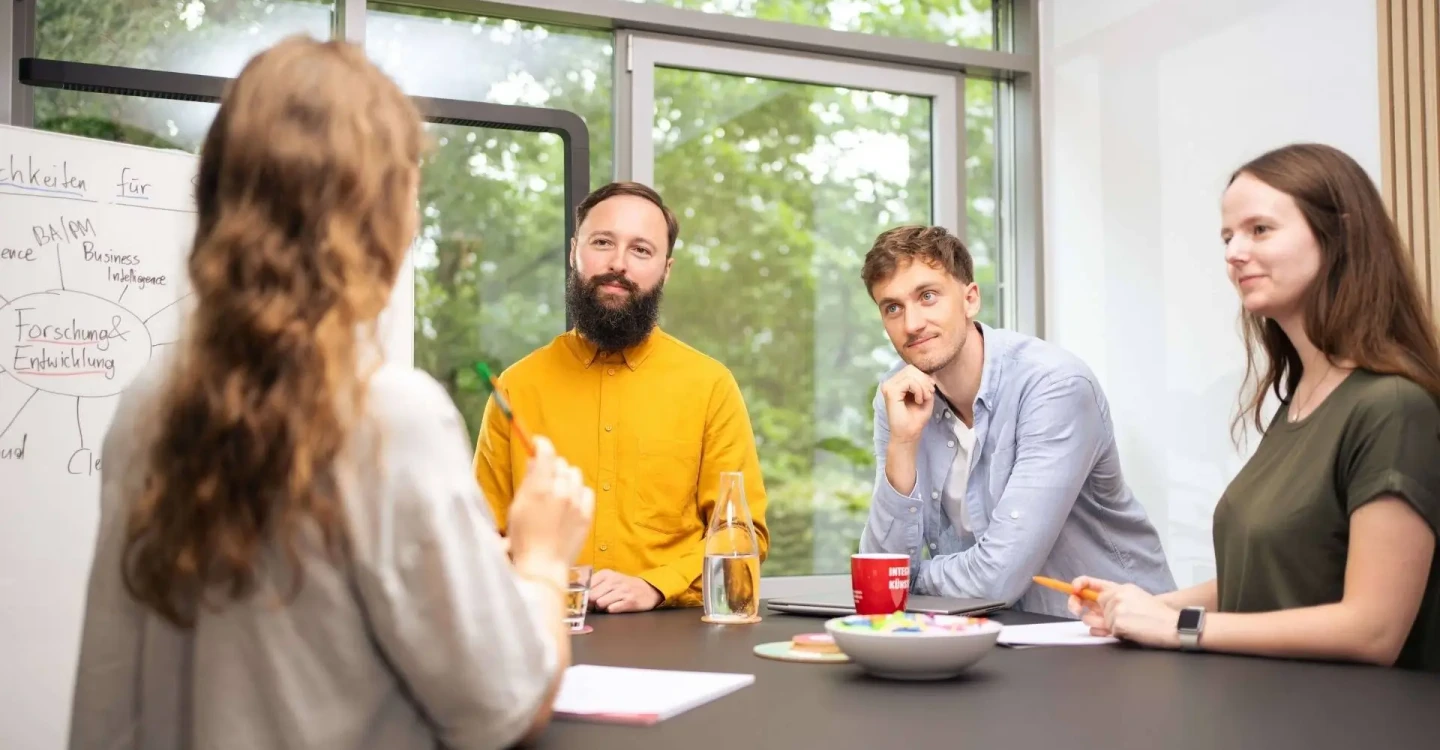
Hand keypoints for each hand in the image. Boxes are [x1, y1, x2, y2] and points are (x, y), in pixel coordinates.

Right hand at [506, 436, 594, 581]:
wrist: (543, 565)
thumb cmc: (524, 538)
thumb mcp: (518, 506)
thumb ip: (528, 481)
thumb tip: (535, 460)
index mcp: (540, 487)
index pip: (547, 452)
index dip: (541, 444)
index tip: (537, 444)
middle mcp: (561, 491)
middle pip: (561, 463)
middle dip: (552, 466)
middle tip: (544, 478)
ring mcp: (576, 502)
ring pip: (575, 474)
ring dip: (566, 478)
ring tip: (557, 491)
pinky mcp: (587, 513)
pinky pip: (586, 490)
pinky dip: (578, 492)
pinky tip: (569, 502)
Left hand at [589, 570, 663, 612]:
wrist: (648, 590)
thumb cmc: (624, 585)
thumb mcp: (610, 579)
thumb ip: (593, 583)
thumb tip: (577, 591)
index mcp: (607, 573)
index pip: (587, 585)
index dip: (584, 595)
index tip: (586, 599)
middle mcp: (614, 580)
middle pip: (592, 596)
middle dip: (592, 603)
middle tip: (596, 604)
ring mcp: (623, 591)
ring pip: (600, 604)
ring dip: (601, 608)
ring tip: (607, 605)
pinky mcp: (629, 602)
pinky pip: (611, 610)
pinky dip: (611, 611)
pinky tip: (616, 607)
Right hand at [880, 365, 936, 444]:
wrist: (908, 435)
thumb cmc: (915, 419)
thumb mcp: (925, 397)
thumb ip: (925, 383)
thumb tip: (927, 373)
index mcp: (896, 383)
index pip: (911, 369)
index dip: (924, 376)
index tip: (930, 390)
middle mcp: (890, 383)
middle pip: (911, 368)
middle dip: (924, 380)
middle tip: (928, 395)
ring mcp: (888, 386)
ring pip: (910, 373)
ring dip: (922, 386)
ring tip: (923, 399)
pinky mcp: (890, 391)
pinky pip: (909, 381)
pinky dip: (919, 389)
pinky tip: (919, 400)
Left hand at [1069, 576, 1180, 648]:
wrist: (1174, 625)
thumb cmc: (1158, 615)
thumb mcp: (1136, 599)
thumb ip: (1114, 600)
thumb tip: (1090, 608)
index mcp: (1121, 588)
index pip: (1091, 582)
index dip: (1078, 586)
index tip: (1072, 591)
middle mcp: (1116, 595)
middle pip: (1092, 607)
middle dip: (1097, 617)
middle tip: (1112, 622)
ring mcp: (1116, 608)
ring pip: (1099, 622)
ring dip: (1110, 628)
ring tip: (1131, 626)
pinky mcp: (1117, 622)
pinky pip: (1108, 632)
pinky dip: (1119, 635)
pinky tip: (1133, 631)